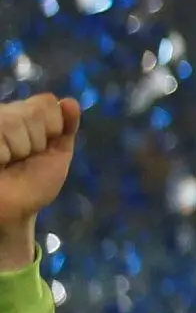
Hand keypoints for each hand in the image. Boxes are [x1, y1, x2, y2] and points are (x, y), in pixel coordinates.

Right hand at [0, 94, 81, 266]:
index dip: (52, 128)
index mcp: (23, 113)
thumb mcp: (57, 153)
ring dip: (18, 149)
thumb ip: (66, 126)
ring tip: (7, 161)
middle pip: (31, 112)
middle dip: (36, 142)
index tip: (42, 148)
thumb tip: (70, 101)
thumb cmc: (33, 183)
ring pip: (13, 123)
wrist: (15, 210)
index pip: (47, 102)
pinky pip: (0, 136)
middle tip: (22, 158)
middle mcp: (3, 113)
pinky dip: (3, 154)